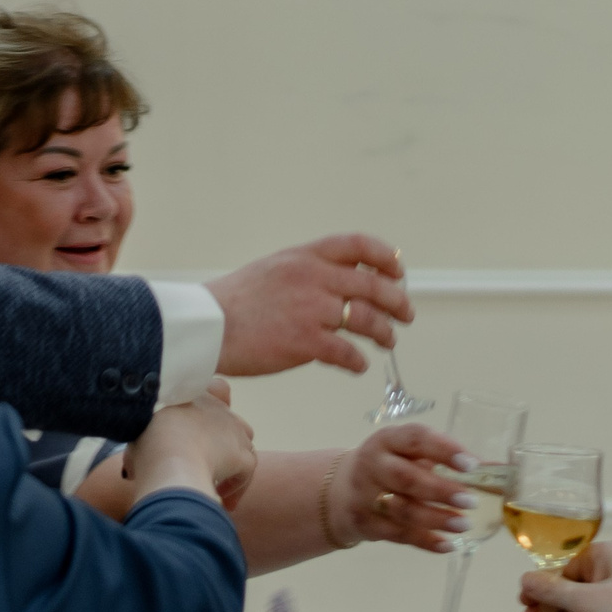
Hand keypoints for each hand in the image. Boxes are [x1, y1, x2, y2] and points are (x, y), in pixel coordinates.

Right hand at [129, 387, 257, 503]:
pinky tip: (220, 500)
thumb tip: (133, 467)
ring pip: (243, 447)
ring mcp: (234, 431)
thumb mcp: (136, 436)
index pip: (208, 400)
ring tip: (215, 488)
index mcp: (192, 397)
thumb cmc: (147, 444)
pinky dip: (235, 487)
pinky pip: (245, 472)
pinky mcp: (243, 455)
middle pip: (230, 424)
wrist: (166, 454)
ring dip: (231, 468)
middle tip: (205, 467)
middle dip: (222, 447)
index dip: (203, 424)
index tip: (191, 443)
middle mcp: (217, 408)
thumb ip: (141, 445)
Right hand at [207, 235, 414, 377]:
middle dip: (397, 301)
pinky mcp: (305, 343)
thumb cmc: (234, 302)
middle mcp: (313, 278)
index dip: (385, 258)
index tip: (397, 271)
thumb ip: (307, 271)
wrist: (206, 327)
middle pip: (373, 286)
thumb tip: (341, 281)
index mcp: (305, 257)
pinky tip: (359, 366)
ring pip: (367, 320)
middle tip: (406, 314)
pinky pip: (347, 353)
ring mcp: (312, 310)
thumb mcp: (274, 269)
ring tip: (389, 341)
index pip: (359, 245)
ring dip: (385, 333)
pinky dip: (358, 361)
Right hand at [327, 423, 475, 554]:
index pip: (416, 439)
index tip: (471, 465)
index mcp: (388, 440)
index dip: (444, 450)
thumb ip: (446, 459)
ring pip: (402, 510)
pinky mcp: (366, 523)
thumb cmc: (389, 466)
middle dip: (440, 490)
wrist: (339, 490)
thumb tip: (496, 469)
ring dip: (435, 519)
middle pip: (406, 478)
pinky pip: (398, 535)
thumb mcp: (408, 453)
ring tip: (463, 524)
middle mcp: (373, 465)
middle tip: (470, 501)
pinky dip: (425, 541)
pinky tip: (447, 545)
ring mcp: (366, 496)